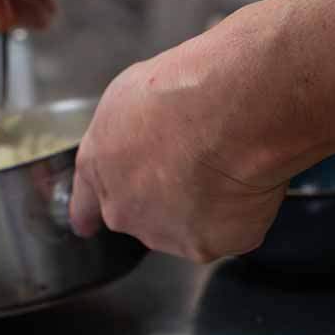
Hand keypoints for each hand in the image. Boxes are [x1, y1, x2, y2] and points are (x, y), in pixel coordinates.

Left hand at [69, 7, 294, 261]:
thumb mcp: (130, 94)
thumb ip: (128, 133)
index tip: (87, 225)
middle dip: (168, 198)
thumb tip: (144, 139)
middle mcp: (126, 209)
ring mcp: (169, 233)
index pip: (86, 204)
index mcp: (99, 167)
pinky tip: (247, 179)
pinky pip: (231, 231)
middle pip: (144, 216)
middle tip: (199, 162)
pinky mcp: (213, 245)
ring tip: (227, 165)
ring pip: (189, 228)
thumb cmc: (182, 90)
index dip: (89, 214)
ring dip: (206, 207)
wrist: (229, 111)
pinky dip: (243, 212)